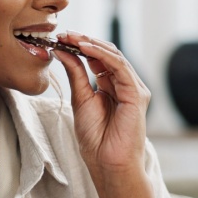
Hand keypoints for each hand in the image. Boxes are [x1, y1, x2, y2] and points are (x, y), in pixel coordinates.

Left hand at [53, 32, 150, 180]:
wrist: (108, 163)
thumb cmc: (96, 139)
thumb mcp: (80, 100)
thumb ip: (75, 74)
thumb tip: (62, 51)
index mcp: (111, 86)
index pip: (97, 59)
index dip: (79, 46)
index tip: (60, 38)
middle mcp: (124, 84)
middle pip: (106, 54)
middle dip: (84, 41)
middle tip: (64, 33)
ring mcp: (133, 88)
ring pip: (114, 57)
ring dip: (91, 44)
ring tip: (71, 37)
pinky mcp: (137, 94)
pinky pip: (120, 67)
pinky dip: (102, 55)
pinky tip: (84, 48)